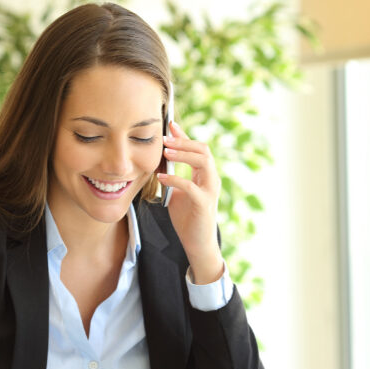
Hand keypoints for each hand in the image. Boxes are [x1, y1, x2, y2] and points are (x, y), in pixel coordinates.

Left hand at [157, 121, 224, 283]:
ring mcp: (210, 191)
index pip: (198, 148)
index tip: (170, 125)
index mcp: (206, 175)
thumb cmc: (187, 218)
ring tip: (166, 152)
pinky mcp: (204, 204)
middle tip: (164, 139)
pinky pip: (191, 186)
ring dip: (183, 155)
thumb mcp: (177, 192)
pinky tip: (161, 178)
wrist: (196, 243)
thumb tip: (158, 159)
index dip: (184, 136)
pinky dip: (175, 179)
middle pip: (203, 150)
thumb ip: (172, 176)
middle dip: (183, 142)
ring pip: (203, 162)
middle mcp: (211, 179)